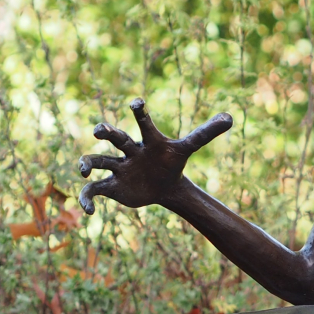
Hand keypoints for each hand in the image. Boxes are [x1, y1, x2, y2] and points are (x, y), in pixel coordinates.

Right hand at [77, 99, 232, 214]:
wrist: (163, 184)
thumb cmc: (172, 162)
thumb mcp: (187, 148)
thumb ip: (205, 133)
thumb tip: (230, 116)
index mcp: (147, 140)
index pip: (143, 123)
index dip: (140, 113)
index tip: (137, 102)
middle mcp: (129, 151)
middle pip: (115, 138)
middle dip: (106, 132)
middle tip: (99, 130)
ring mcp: (118, 168)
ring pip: (97, 162)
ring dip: (86, 164)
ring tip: (83, 171)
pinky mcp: (112, 186)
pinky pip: (94, 190)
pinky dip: (87, 199)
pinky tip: (89, 211)